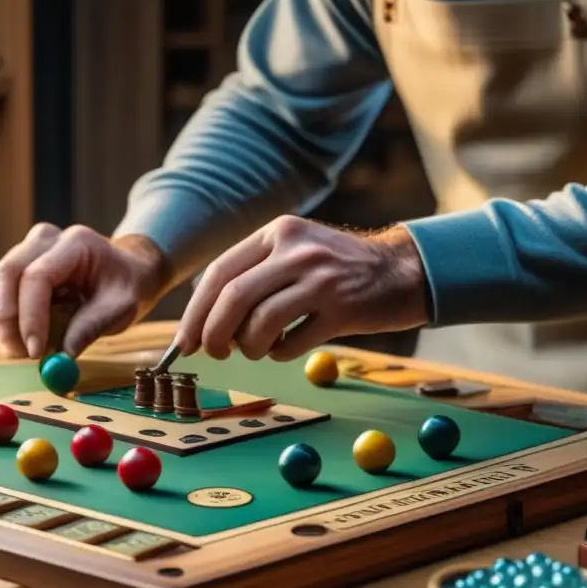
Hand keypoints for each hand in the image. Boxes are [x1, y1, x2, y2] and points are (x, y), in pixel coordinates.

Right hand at [0, 224, 170, 358]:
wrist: (125, 270)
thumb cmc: (125, 286)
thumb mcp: (121, 307)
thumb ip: (91, 327)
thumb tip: (62, 356)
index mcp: (75, 243)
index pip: (38, 276)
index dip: (31, 317)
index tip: (36, 351)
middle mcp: (44, 239)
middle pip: (7, 273)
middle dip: (7, 321)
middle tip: (20, 354)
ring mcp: (25, 249)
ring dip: (0, 322)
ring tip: (26, 347)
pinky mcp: (15, 266)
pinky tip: (23, 333)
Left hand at [174, 216, 428, 360]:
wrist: (401, 271)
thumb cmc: (335, 270)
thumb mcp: (293, 252)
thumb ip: (252, 275)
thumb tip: (202, 319)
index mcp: (277, 233)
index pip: (219, 272)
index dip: (195, 311)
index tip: (185, 341)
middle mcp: (297, 250)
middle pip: (233, 298)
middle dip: (213, 334)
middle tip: (213, 354)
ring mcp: (321, 279)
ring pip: (260, 324)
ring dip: (249, 348)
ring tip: (258, 349)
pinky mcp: (342, 310)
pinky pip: (291, 344)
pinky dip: (279, 355)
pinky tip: (286, 348)